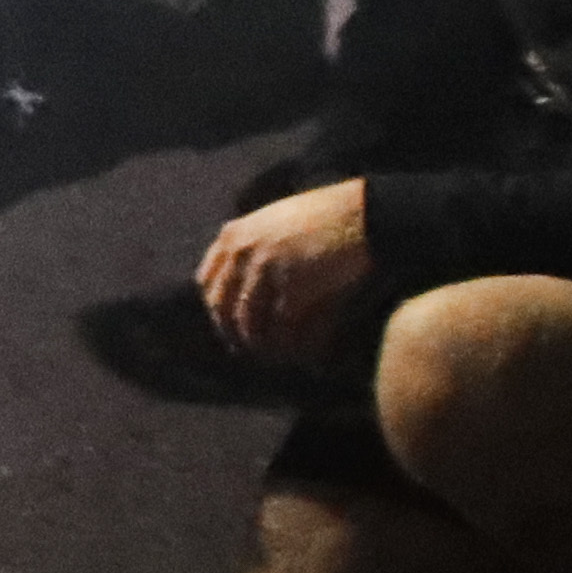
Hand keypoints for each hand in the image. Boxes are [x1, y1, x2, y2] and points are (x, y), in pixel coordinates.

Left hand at [195, 179, 372, 364]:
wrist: (365, 215)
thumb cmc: (326, 217)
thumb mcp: (274, 220)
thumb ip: (251, 245)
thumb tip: (243, 285)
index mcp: (233, 235)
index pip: (206, 283)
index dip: (216, 310)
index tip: (228, 326)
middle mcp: (242, 253)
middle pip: (223, 308)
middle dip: (234, 334)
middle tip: (248, 352)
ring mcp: (265, 270)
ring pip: (250, 324)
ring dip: (262, 346)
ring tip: (276, 357)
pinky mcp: (294, 288)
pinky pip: (282, 329)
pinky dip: (289, 346)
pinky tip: (300, 355)